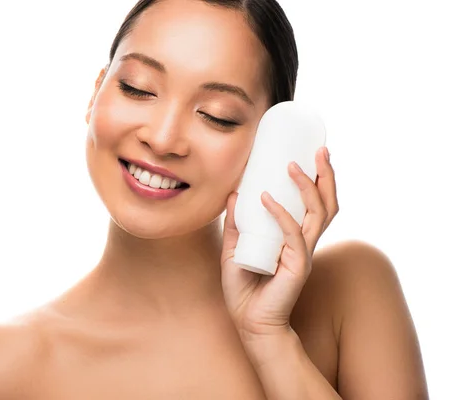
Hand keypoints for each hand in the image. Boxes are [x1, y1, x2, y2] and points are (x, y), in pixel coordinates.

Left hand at [221, 147, 338, 340]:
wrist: (248, 322)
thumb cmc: (244, 287)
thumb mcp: (234, 248)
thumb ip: (236, 223)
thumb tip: (234, 193)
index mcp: (294, 236)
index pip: (315, 203)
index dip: (319, 179)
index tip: (312, 153)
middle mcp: (304, 241)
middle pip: (327, 203)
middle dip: (327, 175)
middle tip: (320, 149)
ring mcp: (303, 253)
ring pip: (318, 214)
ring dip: (308, 187)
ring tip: (294, 166)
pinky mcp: (297, 266)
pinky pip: (293, 234)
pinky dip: (281, 214)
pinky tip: (266, 198)